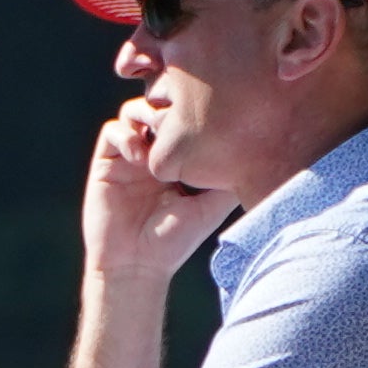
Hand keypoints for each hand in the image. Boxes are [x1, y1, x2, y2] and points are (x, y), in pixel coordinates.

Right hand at [81, 95, 243, 286]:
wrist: (137, 265)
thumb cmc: (176, 241)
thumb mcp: (213, 206)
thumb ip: (229, 177)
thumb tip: (261, 153)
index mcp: (179, 158)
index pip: (186, 117)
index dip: (194, 108)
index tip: (208, 116)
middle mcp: (153, 152)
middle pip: (160, 105)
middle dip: (171, 102)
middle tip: (183, 117)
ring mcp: (129, 156)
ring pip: (135, 110)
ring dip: (147, 113)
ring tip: (161, 134)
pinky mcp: (106, 163)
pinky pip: (112, 130)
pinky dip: (125, 134)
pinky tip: (140, 158)